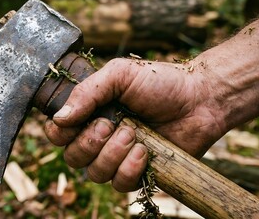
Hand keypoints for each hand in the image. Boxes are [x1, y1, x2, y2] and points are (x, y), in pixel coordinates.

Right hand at [44, 57, 225, 191]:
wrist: (199, 99)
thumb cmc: (160, 82)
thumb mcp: (119, 75)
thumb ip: (87, 92)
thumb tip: (59, 118)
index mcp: (91, 113)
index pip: (58, 133)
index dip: (61, 134)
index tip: (77, 122)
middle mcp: (100, 137)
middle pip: (73, 157)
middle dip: (91, 143)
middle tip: (112, 125)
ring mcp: (118, 156)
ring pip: (95, 174)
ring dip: (112, 155)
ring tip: (134, 135)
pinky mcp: (137, 172)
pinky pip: (119, 184)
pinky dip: (129, 169)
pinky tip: (144, 152)